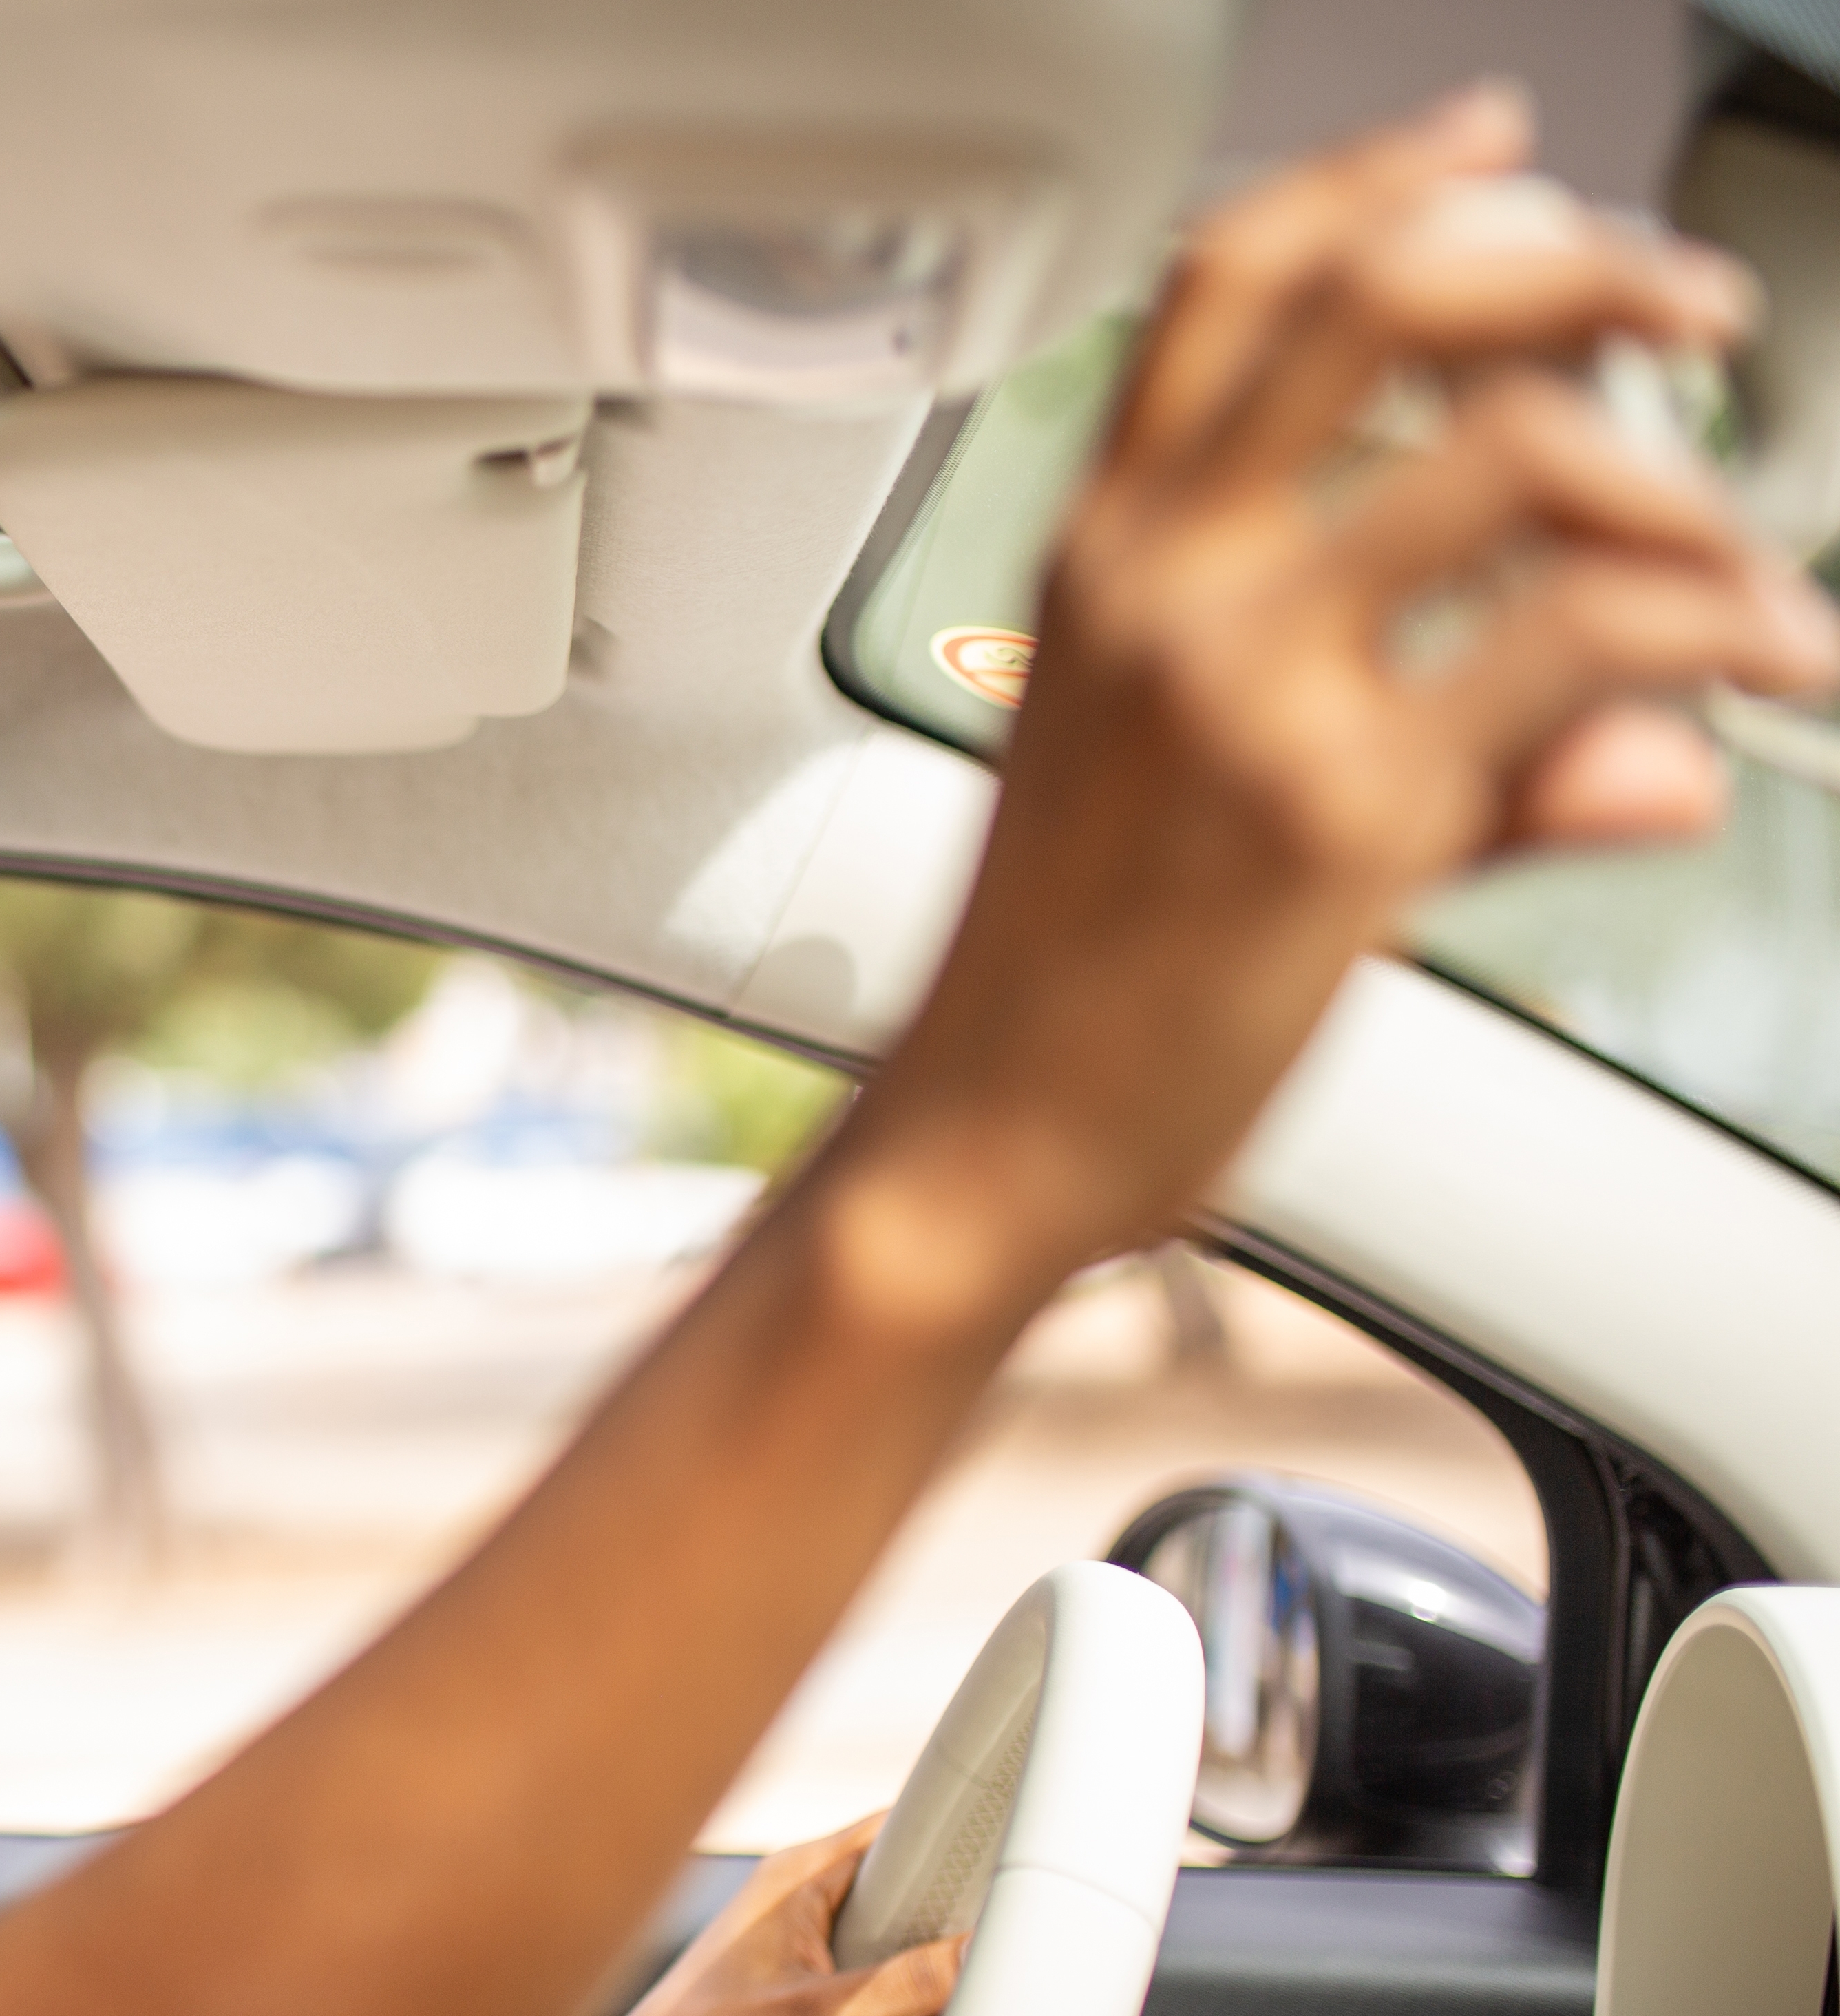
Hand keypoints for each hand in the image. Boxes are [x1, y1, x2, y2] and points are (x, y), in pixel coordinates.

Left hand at [560, 1817, 964, 2015]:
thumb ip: (905, 1983)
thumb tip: (977, 1951)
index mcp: (798, 1876)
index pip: (901, 1827)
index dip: (960, 1837)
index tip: (1010, 1861)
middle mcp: (801, 1899)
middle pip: (910, 1890)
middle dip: (950, 1925)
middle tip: (982, 1958)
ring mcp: (804, 1945)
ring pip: (899, 1944)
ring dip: (926, 1977)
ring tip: (938, 2008)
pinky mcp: (805, 1990)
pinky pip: (879, 1985)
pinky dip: (902, 2009)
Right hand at [847, 82, 1839, 1311]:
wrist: (985, 1143)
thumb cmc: (1062, 982)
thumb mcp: (1199, 804)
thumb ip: (1450, 752)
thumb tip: (1667, 754)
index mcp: (1102, 557)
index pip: (1230, 283)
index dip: (1377, 173)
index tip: (1496, 141)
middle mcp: (1164, 588)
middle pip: (1380, 300)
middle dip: (1577, 264)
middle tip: (1687, 308)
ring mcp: (1250, 685)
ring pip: (1517, 448)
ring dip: (1682, 485)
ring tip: (1742, 573)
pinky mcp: (1344, 807)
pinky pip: (1585, 641)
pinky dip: (1718, 631)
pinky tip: (1760, 675)